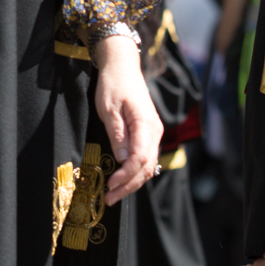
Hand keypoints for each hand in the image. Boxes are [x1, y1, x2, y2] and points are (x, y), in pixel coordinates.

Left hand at [93, 34, 159, 204]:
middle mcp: (155, 131)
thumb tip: (124, 160)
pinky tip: (123, 179)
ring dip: (132, 182)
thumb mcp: (109, 109)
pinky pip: (146, 157)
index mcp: (146, 124)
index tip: (110, 186)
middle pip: (146, 167)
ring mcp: (154, 132)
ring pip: (148, 165)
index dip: (126, 176)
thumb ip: (118, 135)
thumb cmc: (113, 85)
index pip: (140, 159)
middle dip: (129, 185)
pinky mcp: (149, 133)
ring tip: (114, 193)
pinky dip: (136, 172)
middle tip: (109, 198)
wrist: (122, 67)